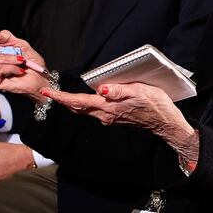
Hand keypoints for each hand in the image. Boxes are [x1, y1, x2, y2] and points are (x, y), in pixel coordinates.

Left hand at [43, 82, 190, 137]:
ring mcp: (110, 118)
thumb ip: (118, 90)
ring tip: (62, 95)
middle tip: (48, 93)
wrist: (165, 122)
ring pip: (85, 111)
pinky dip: (85, 105)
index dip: (62, 98)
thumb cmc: (155, 105)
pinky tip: (85, 99)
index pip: (79, 102)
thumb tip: (100, 89)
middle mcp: (106, 115)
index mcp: (109, 107)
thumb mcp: (139, 92)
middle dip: (63, 101)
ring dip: (73, 103)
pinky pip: (94, 111)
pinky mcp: (115, 118)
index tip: (47, 93)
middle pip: (78, 108)